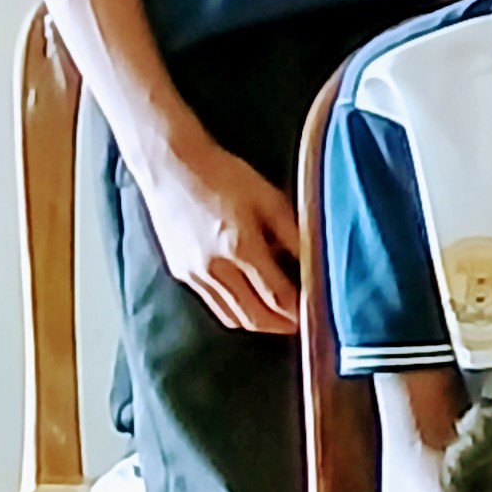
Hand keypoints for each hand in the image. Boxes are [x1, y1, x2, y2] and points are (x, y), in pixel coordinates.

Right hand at [137, 124, 302, 337]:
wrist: (171, 166)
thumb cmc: (225, 176)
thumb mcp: (270, 200)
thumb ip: (294, 236)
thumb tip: (317, 266)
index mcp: (240, 247)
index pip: (278, 297)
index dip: (301, 312)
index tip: (320, 315)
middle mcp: (214, 267)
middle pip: (255, 317)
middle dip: (283, 325)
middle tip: (305, 324)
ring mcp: (193, 273)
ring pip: (233, 317)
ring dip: (260, 322)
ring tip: (282, 317)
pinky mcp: (180, 272)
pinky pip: (214, 305)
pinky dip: (237, 311)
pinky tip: (252, 302)